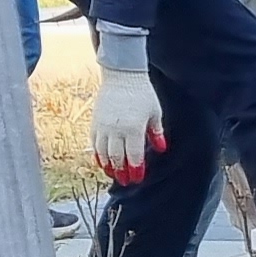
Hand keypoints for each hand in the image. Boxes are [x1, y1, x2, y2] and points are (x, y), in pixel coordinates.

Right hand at [91, 64, 163, 183]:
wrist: (121, 75)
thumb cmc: (142, 93)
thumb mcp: (155, 112)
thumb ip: (156, 133)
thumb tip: (161, 149)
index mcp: (133, 128)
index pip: (133, 155)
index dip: (136, 169)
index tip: (137, 178)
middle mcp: (116, 130)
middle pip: (117, 157)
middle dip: (122, 171)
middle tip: (126, 181)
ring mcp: (103, 126)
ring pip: (103, 152)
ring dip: (108, 165)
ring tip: (113, 174)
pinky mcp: (95, 122)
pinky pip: (94, 143)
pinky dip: (97, 154)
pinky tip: (102, 161)